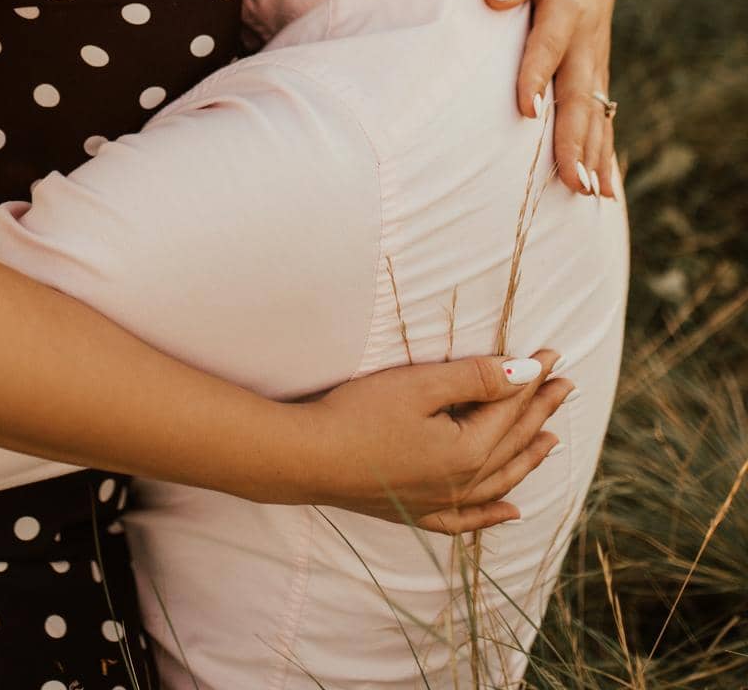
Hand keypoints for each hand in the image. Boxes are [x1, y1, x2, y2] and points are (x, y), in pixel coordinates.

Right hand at [308, 349, 569, 532]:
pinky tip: (510, 511)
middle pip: (512, 442)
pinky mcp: (416, 512)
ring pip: (499, 481)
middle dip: (540, 411)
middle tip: (565, 385)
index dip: (533, 378)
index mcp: (467, 451)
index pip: (510, 407)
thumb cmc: (359, 414)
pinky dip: (493, 514)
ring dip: (528, 458)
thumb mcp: (419, 386)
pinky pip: (468, 519)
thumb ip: (475, 379)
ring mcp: (439, 503)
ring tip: (552, 440)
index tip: (553, 354)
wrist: (308, 458)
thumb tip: (527, 373)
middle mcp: (462, 484)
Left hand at [483, 0, 619, 197]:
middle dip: (574, 139)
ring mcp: (594, 62)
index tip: (527, 110)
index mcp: (567, 10)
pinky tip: (603, 189)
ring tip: (589, 194)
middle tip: (571, 180)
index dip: (536, 77)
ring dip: (593, 154)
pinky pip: (602, 117)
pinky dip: (604, 152)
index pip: (548, 47)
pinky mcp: (596, 74)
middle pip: (579, 95)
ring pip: (595, 114)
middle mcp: (586, 43)